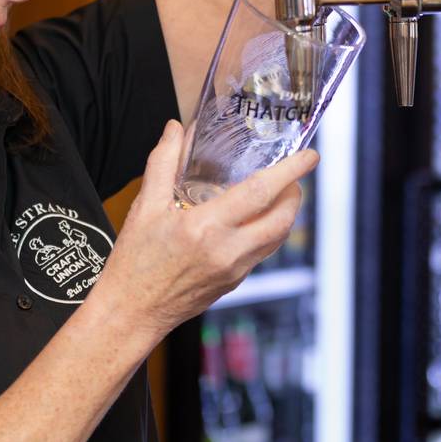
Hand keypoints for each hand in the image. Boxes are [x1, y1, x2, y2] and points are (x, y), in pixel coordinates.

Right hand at [92, 120, 315, 339]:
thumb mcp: (144, 207)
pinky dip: (267, 231)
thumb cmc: (134, 262)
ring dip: (285, 213)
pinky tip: (254, 219)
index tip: (309, 156)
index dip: (290, 172)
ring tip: (279, 193)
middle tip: (294, 174)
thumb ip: (162, 162)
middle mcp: (226, 251)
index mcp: (204, 228)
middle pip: (282, 219)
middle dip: (295, 192)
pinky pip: (262, 252)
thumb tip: (175, 129)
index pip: (260, 193)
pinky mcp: (234, 282)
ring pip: (277, 237)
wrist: (131, 312)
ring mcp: (234, 270)